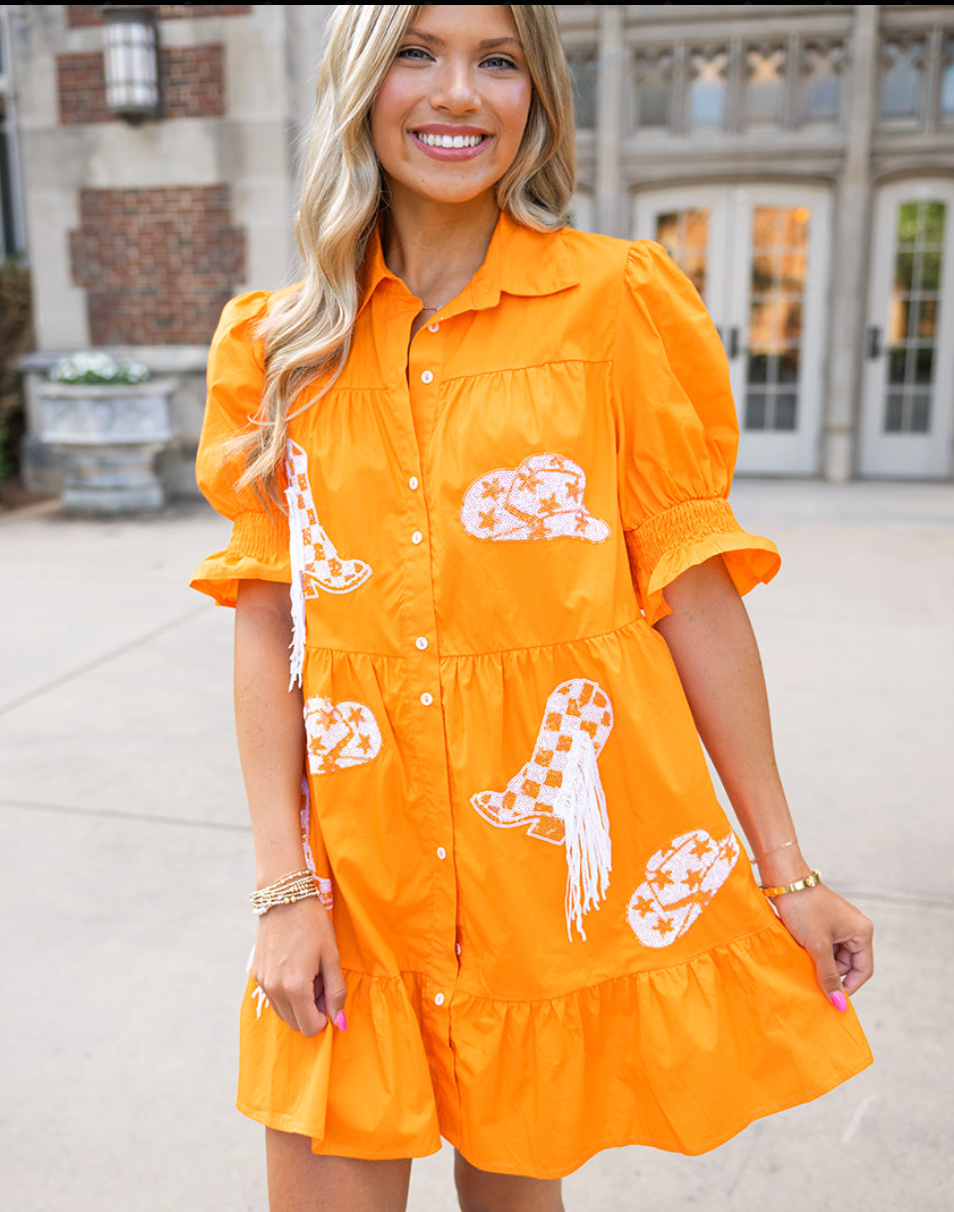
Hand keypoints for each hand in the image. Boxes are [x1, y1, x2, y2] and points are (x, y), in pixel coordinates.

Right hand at [250, 896, 347, 1035]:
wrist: (284, 897)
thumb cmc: (312, 924)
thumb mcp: (331, 956)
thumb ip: (337, 992)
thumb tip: (340, 1021)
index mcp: (295, 987)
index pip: (309, 1027)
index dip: (324, 1016)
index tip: (329, 993)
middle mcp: (274, 989)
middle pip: (295, 1024)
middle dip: (311, 1010)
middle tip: (320, 981)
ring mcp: (262, 982)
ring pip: (283, 1013)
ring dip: (298, 1003)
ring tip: (308, 973)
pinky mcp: (256, 974)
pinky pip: (273, 997)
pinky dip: (285, 992)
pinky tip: (295, 966)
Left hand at [772, 881, 873, 1007]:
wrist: (783, 878)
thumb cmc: (803, 908)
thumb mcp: (817, 946)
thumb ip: (829, 976)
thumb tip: (840, 1005)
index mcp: (862, 931)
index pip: (863, 970)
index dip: (849, 987)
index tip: (832, 999)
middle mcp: (855, 927)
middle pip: (848, 964)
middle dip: (831, 973)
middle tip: (811, 977)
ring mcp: (839, 923)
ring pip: (834, 955)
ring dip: (820, 963)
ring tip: (803, 961)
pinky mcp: (824, 921)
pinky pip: (824, 945)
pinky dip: (814, 952)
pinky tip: (800, 953)